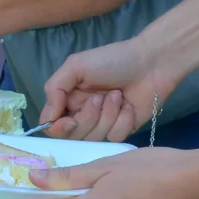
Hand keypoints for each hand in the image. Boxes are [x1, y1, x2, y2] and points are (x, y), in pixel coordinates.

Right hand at [38, 31, 198, 139]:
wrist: (151, 63)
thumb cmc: (112, 60)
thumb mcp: (76, 66)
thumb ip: (55, 89)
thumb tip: (47, 119)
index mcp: (68, 98)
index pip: (52, 125)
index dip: (58, 128)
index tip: (69, 121)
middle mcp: (83, 114)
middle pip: (73, 136)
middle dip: (87, 118)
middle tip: (99, 98)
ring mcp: (103, 124)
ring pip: (94, 138)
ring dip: (107, 116)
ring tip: (117, 96)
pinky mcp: (123, 130)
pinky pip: (114, 137)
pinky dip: (122, 121)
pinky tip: (129, 106)